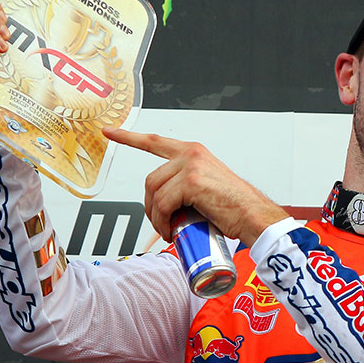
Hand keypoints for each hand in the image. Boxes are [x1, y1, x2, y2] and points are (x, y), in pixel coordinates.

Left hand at [103, 128, 289, 246]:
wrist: (253, 216)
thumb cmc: (233, 208)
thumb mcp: (206, 188)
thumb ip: (185, 186)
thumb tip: (166, 206)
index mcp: (193, 152)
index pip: (154, 142)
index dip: (129, 137)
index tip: (110, 131)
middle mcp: (191, 154)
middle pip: (150, 179)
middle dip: (149, 206)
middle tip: (161, 224)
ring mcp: (190, 165)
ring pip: (155, 193)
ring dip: (156, 217)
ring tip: (168, 230)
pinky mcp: (191, 181)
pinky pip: (163, 204)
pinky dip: (163, 222)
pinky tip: (171, 230)